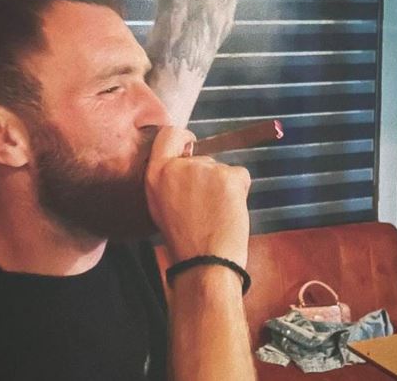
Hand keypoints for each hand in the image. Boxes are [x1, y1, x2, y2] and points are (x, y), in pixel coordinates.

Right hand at [145, 126, 250, 266]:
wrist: (204, 261)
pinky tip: (229, 211)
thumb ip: (168, 179)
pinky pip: (240, 176)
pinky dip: (239, 191)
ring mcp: (205, 169)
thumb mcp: (160, 205)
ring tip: (215, 213)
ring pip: (222, 168)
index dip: (183, 136)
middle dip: (207, 176)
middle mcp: (178, 166)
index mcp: (156, 173)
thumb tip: (187, 162)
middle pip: (201, 158)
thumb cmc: (184, 240)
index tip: (190, 142)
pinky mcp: (229, 175)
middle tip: (205, 205)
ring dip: (224, 186)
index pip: (168, 134)